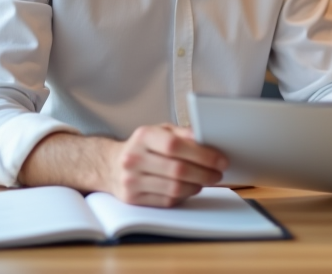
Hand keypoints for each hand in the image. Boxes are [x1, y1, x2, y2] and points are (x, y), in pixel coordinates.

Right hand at [106, 124, 228, 206]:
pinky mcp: (132, 199)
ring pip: (174, 188)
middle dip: (205, 173)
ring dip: (197, 186)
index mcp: (143, 136)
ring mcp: (131, 181)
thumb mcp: (159, 131)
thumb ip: (182, 133)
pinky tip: (190, 188)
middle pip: (178, 170)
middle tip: (218, 173)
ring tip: (207, 180)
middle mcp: (134, 158)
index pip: (175, 145)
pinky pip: (166, 201)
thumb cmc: (142, 146)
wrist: (110, 165)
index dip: (202, 154)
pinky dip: (184, 196)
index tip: (220, 159)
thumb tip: (206, 137)